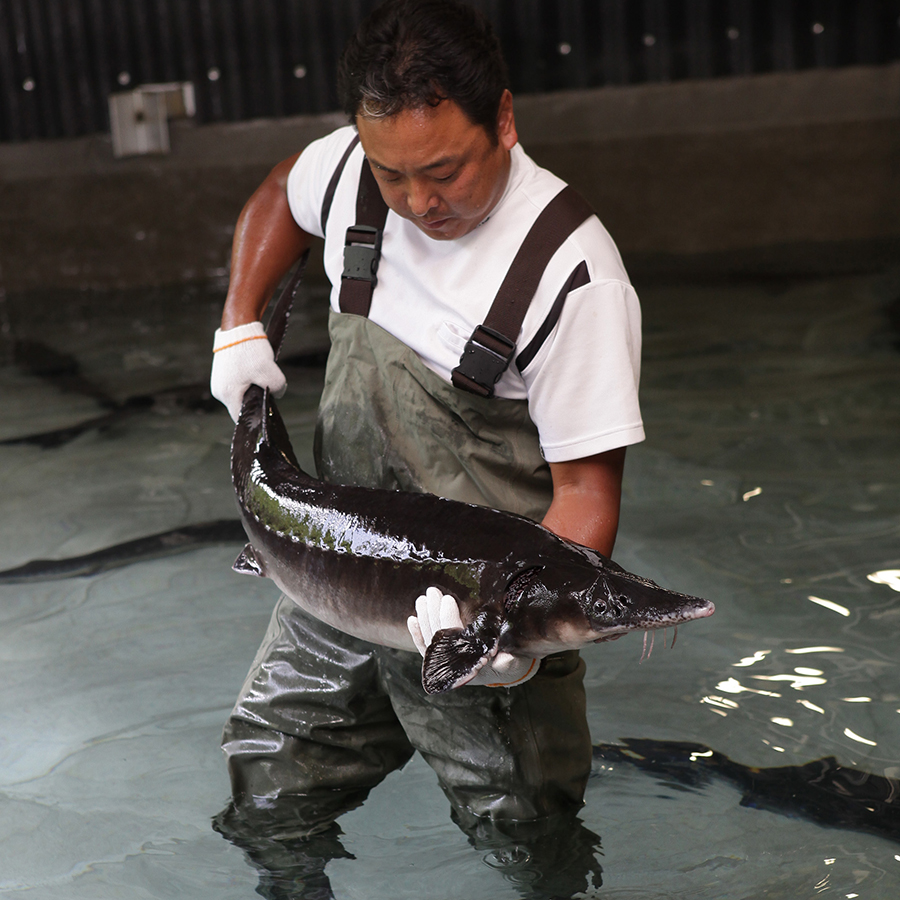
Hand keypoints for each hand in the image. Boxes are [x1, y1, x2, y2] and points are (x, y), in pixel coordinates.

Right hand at [210, 322, 286, 421]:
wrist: (239, 327)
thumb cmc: (250, 351)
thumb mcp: (270, 373)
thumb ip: (278, 389)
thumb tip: (278, 393)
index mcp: (227, 395)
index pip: (242, 417)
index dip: (256, 416)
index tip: (268, 408)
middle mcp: (219, 391)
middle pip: (242, 405)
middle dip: (257, 399)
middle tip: (268, 386)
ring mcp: (220, 381)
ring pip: (242, 393)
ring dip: (254, 387)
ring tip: (260, 373)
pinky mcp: (223, 372)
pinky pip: (239, 382)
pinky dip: (249, 378)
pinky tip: (255, 368)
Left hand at [407, 587, 538, 687]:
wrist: (505, 672)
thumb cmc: (510, 663)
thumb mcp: (515, 664)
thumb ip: (510, 662)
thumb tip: (506, 660)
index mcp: (471, 665)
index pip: (454, 639)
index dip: (449, 619)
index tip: (448, 599)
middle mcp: (455, 665)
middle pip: (438, 637)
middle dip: (433, 613)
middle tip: (432, 591)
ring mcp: (447, 661)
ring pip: (430, 639)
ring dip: (424, 618)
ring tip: (421, 599)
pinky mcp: (441, 658)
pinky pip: (425, 647)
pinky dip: (417, 634)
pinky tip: (412, 619)